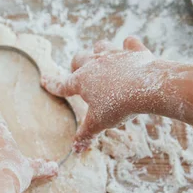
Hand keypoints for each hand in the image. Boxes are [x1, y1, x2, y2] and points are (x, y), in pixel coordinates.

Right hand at [42, 36, 156, 151]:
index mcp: (82, 81)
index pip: (62, 84)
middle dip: (75, 65)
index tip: (43, 80)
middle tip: (77, 72)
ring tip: (100, 57)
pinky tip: (129, 48)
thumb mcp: (98, 123)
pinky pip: (130, 43)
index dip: (52, 84)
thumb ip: (85, 134)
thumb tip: (75, 149)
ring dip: (98, 51)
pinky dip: (129, 46)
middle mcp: (95, 63)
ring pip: (100, 46)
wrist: (148, 88)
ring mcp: (115, 54)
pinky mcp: (134, 52)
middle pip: (78, 59)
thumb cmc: (118, 105)